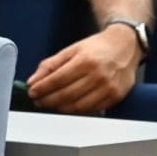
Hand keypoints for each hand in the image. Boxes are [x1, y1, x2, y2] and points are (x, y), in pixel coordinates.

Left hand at [25, 24, 140, 113]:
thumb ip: (50, 65)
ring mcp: (109, 88)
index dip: (42, 88)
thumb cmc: (96, 47)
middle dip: (48, 100)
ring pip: (78, 106)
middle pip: (67, 95)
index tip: (31, 92)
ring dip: (60, 108)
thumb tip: (33, 81)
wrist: (125, 45)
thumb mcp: (71, 50)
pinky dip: (76, 110)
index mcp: (85, 61)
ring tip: (50, 104)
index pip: (57, 80)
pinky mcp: (116, 97)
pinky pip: (91, 109)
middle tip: (37, 101)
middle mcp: (99, 75)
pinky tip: (67, 105)